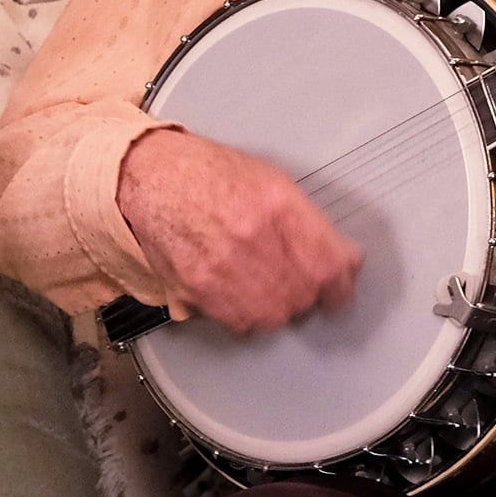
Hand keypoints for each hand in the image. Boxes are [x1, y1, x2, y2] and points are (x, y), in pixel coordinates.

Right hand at [115, 127, 360, 334]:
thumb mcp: (270, 181)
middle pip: (304, 297)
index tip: (341, 291)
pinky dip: (244, 313)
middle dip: (305, 294)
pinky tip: (237, 289)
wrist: (153, 179)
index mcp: (278, 207)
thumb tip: (341, 259)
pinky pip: (240, 323)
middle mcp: (254, 239)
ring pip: (275, 316)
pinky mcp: (200, 290)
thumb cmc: (207, 174)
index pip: (331, 267)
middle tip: (292, 278)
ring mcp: (225, 268)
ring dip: (276, 306)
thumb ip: (307, 223)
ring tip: (262, 281)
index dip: (342, 286)